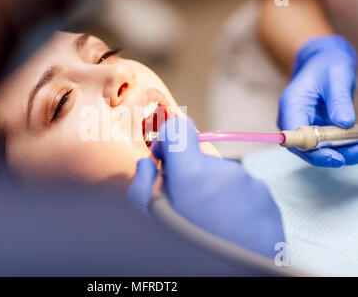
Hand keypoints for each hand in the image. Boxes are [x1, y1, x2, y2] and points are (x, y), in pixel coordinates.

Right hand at [127, 116, 284, 256]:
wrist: (236, 281)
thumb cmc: (190, 255)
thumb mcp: (151, 223)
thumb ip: (141, 186)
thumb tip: (148, 164)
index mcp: (194, 173)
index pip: (179, 129)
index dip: (167, 141)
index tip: (164, 160)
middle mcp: (226, 172)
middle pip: (199, 159)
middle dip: (190, 177)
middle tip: (187, 210)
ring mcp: (252, 185)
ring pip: (222, 177)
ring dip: (213, 193)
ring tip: (211, 226)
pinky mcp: (269, 201)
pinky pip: (244, 191)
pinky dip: (235, 205)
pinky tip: (230, 230)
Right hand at [278, 35, 356, 166]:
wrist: (323, 62)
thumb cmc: (328, 65)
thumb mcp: (337, 77)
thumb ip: (339, 100)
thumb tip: (344, 123)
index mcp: (291, 105)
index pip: (295, 136)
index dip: (313, 151)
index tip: (335, 157)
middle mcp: (292, 119)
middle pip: (304, 148)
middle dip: (330, 155)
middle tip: (357, 153)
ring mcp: (302, 125)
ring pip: (316, 149)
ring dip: (339, 152)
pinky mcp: (313, 129)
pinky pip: (325, 143)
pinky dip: (341, 146)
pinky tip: (356, 143)